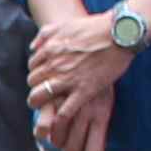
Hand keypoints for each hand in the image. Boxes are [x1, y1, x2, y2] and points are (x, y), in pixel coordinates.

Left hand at [29, 25, 127, 150]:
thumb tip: (33, 47)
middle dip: (37, 88)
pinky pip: (63, 112)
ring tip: (45, 108)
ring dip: (40, 106)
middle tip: (45, 94)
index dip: (37, 73)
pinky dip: (57, 121)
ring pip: (41, 98)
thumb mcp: (65, 25)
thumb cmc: (95, 28)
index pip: (32, 67)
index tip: (44, 78)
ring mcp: (68, 79)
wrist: (118, 34)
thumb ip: (46, 34)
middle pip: (33, 83)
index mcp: (49, 50)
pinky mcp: (83, 91)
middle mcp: (54, 65)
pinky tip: (57, 125)